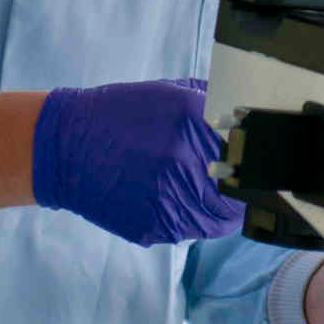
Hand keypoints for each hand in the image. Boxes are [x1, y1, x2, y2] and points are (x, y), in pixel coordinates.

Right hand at [32, 77, 243, 246]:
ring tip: (212, 197)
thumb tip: (247, 119)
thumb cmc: (123, 113)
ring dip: (222, 211)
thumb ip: (215, 104)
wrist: (67, 146)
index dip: (256, 161)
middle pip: (239, 191)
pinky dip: (191, 220)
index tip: (256, 164)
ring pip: (218, 219)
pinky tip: (178, 201)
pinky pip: (188, 230)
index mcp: (193, 121)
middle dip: (243, 191)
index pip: (247, 152)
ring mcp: (167, 197)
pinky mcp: (151, 226)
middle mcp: (183, 160)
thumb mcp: (173, 92)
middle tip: (240, 186)